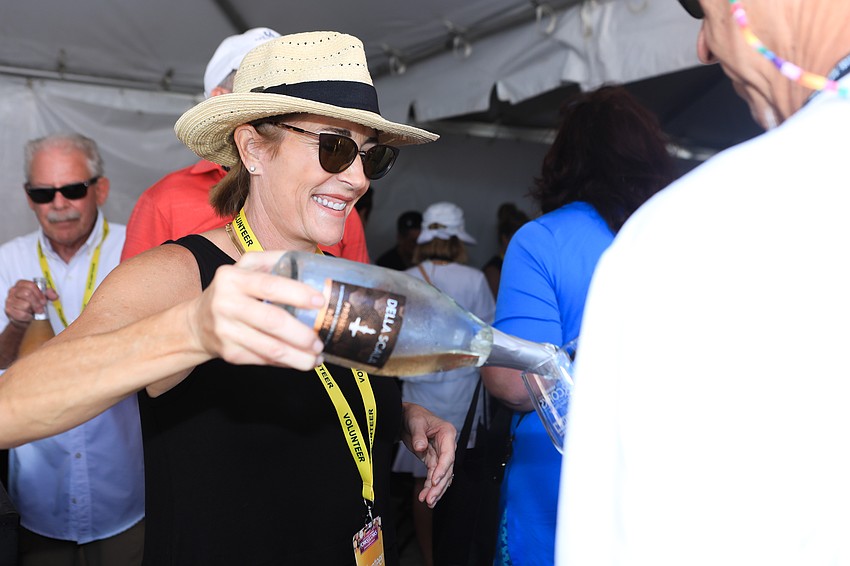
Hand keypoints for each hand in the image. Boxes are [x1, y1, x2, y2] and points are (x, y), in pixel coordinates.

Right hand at [4, 279, 58, 328]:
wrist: (24, 318)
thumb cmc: (32, 305)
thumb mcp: (42, 297)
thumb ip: (49, 294)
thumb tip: (54, 295)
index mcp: (21, 284)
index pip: (31, 285)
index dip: (40, 294)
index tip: (44, 301)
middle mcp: (13, 291)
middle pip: (27, 294)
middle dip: (37, 303)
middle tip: (41, 308)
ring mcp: (9, 300)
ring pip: (25, 305)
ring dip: (32, 310)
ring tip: (33, 311)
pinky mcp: (8, 310)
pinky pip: (22, 314)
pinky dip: (28, 317)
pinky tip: (29, 316)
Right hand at [188, 251, 326, 369]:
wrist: (197, 323)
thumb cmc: (231, 292)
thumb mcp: (245, 268)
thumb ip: (274, 260)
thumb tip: (311, 263)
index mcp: (233, 278)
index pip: (270, 285)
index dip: (297, 294)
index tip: (320, 302)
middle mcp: (226, 303)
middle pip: (272, 321)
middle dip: (302, 333)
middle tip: (320, 340)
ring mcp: (226, 331)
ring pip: (270, 348)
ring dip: (298, 356)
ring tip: (316, 357)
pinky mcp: (229, 353)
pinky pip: (264, 360)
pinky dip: (286, 362)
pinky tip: (300, 360)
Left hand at [400, 402, 456, 507]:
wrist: (406, 417)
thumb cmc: (414, 415)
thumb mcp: (415, 422)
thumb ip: (419, 435)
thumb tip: (421, 447)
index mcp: (447, 433)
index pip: (448, 455)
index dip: (442, 469)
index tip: (434, 480)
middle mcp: (447, 445)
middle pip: (447, 469)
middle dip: (439, 485)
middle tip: (430, 498)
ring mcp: (441, 454)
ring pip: (442, 476)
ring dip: (436, 490)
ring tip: (428, 501)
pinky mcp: (433, 460)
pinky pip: (434, 476)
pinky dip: (430, 487)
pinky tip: (426, 496)